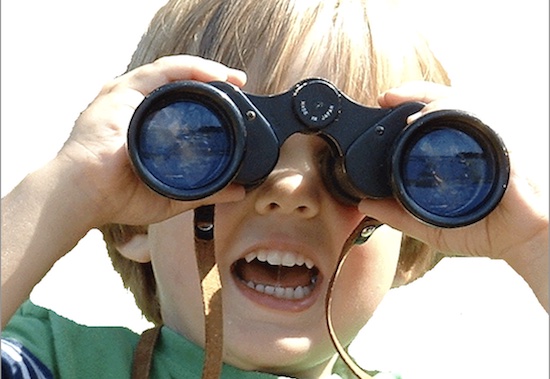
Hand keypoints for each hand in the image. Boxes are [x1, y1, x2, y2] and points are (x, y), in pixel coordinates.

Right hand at [57, 55, 246, 227]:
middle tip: (240, 84)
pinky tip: (213, 74)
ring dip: (206, 70)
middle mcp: (136, 105)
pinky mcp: (124, 90)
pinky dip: (191, 68)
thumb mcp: (172, 195)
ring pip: (173, 71)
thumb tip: (239, 191)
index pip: (180, 100)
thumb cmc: (117, 197)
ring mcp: (128, 95)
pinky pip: (163, 71)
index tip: (237, 102)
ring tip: (232, 77)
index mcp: (144, 124)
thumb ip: (205, 192)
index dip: (209, 96)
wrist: (84, 195)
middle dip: (212, 79)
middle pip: (179, 82)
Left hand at [361, 81, 547, 261]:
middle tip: (386, 97)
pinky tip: (432, 114)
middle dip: (414, 92)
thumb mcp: (432, 225)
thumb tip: (365, 204)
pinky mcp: (505, 146)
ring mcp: (491, 139)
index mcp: (459, 152)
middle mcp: (475, 140)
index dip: (410, 104)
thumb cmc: (486, 230)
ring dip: (429, 100)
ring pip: (461, 104)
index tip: (383, 102)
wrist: (524, 242)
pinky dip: (454, 114)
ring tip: (400, 105)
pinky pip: (480, 121)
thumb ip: (399, 215)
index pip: (434, 117)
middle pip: (446, 101)